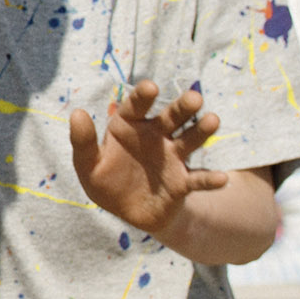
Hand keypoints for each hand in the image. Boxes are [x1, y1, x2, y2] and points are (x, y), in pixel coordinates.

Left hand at [68, 80, 225, 235]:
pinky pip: (199, 179)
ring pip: (190, 140)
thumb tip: (77, 113)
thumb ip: (84, 141)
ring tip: (213, 121)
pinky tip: (222, 179)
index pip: (136, 106)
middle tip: (194, 98)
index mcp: (130, 126)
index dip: (143, 96)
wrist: (129, 211)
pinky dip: (210, 179)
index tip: (151, 87)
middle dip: (183, 107)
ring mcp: (172, 157)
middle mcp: (156, 136)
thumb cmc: (106, 180)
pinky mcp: (183, 182)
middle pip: (171, 117)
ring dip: (202, 131)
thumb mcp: (88, 164)